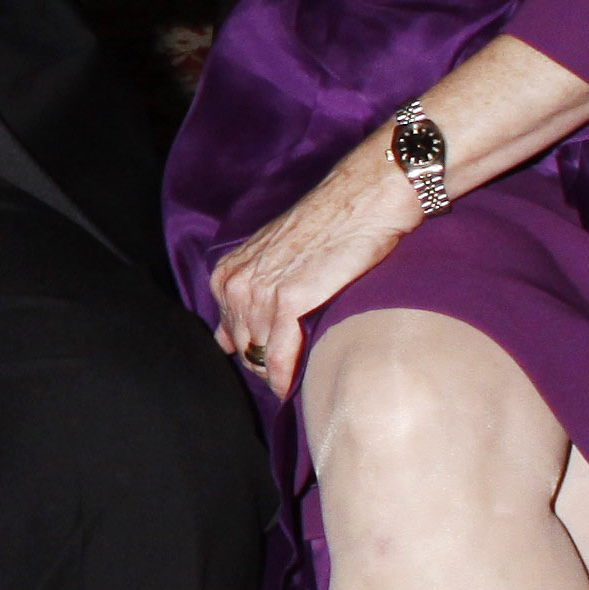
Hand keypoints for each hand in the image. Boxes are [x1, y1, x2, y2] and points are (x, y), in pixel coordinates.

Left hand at [204, 147, 421, 397]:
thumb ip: (246, 299)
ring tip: (301, 380)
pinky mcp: (287, 301)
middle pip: (244, 349)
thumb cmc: (326, 231)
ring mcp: (258, 293)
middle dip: (266, 366)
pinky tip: (295, 389)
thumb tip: (227, 344)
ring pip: (261, 356)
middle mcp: (235, 284)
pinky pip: (280, 357)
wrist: (361, 201)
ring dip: (279, 374)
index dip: (254, 351)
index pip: (230, 335)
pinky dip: (287, 377)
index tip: (275, 361)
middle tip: (293, 374)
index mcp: (227, 275)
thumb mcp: (272, 261)